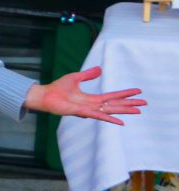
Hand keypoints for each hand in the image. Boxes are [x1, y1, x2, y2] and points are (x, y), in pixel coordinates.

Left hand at [24, 66, 146, 125]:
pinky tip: (121, 122)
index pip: (112, 96)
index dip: (125, 94)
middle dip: (129, 104)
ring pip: (111, 110)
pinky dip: (110, 118)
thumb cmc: (58, 88)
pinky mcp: (83, 112)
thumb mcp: (76, 78)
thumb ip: (88, 75)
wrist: (45, 95)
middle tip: (144, 104)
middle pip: (115, 104)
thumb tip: (100, 69)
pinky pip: (99, 116)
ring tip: (138, 111)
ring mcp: (88, 110)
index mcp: (91, 98)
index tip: (138, 92)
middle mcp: (92, 105)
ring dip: (124, 110)